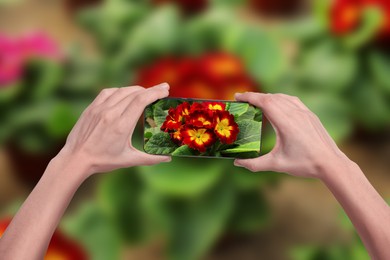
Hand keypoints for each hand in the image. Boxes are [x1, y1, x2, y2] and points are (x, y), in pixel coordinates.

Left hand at [58, 83, 170, 176]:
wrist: (76, 159)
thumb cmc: (103, 161)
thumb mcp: (129, 160)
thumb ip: (150, 159)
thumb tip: (168, 159)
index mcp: (121, 126)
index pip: (141, 101)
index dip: (155, 92)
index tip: (165, 90)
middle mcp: (110, 114)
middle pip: (134, 93)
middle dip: (151, 89)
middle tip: (163, 88)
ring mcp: (99, 109)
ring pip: (122, 91)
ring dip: (137, 89)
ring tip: (147, 92)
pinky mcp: (91, 108)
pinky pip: (108, 92)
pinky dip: (120, 90)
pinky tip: (126, 94)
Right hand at [234, 92, 349, 178]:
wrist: (331, 163)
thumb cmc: (304, 164)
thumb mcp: (276, 164)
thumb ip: (254, 164)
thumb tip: (237, 163)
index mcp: (286, 123)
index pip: (265, 102)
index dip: (250, 97)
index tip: (237, 96)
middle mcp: (295, 114)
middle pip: (271, 97)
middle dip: (255, 96)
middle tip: (242, 99)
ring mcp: (305, 113)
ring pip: (282, 97)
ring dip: (268, 96)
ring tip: (257, 101)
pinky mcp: (310, 115)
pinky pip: (293, 100)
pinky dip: (281, 98)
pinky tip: (277, 104)